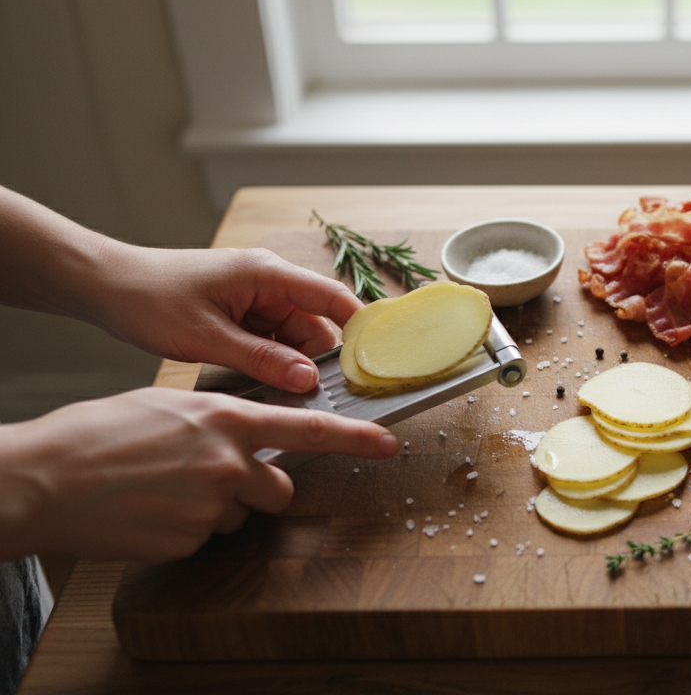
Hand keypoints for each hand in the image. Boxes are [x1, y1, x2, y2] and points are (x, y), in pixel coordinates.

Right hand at [0, 388, 398, 562]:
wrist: (44, 478)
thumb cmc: (99, 433)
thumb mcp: (171, 405)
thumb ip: (222, 419)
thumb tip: (250, 433)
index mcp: (226, 419)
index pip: (309, 429)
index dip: (356, 438)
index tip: (390, 444)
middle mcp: (228, 462)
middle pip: (279, 487)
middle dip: (256, 486)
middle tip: (205, 475)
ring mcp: (211, 506)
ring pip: (240, 514)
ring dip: (217, 507)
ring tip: (165, 489)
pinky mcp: (189, 541)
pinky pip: (206, 536)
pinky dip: (184, 527)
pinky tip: (149, 511)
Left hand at [90, 245, 362, 392]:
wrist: (105, 286)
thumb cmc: (149, 299)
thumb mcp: (208, 338)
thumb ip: (262, 360)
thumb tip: (307, 381)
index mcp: (268, 273)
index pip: (333, 298)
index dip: (359, 328)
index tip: (373, 361)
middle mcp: (269, 280)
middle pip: (316, 324)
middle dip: (317, 359)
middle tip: (316, 396)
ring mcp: (255, 295)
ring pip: (294, 336)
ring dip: (291, 363)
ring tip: (280, 390)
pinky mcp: (242, 311)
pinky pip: (272, 339)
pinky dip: (272, 360)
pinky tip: (262, 380)